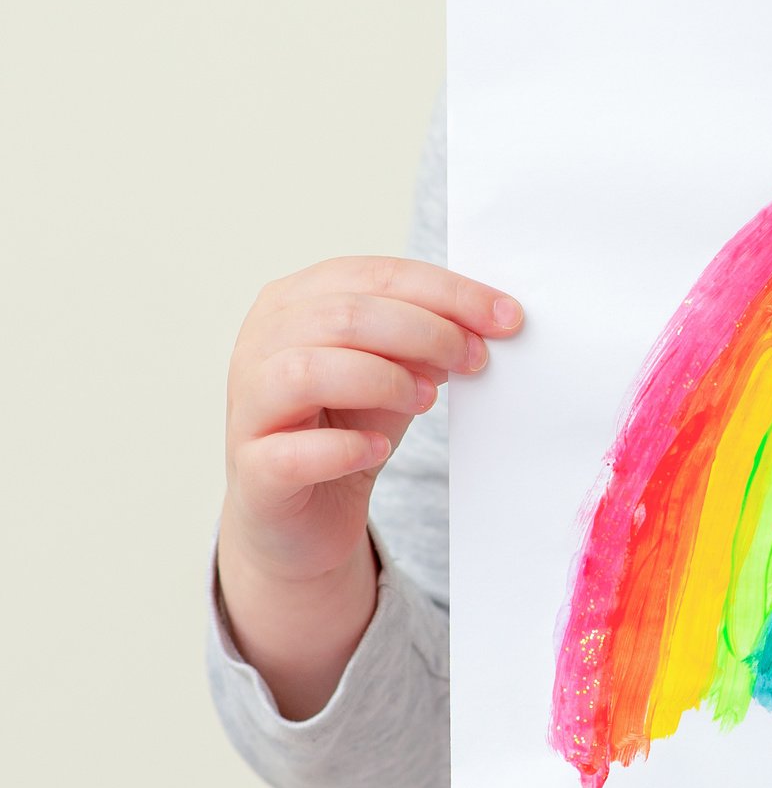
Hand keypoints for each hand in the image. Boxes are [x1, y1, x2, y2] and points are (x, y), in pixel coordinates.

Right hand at [217, 256, 521, 716]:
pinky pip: (292, 451)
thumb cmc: (347, 423)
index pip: (376, 275)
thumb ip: (426, 339)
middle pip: (346, 315)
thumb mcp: (395, 368)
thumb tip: (484, 322)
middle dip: (426, 333)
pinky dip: (344, 448)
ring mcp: (249, 404)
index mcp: (296, 300)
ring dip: (384, 380)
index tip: (508, 317)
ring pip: (309, 370)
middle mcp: (260, 342)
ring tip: (428, 400)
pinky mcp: (253, 467)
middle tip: (475, 360)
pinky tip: (376, 450)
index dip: (448, 293)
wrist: (304, 512)